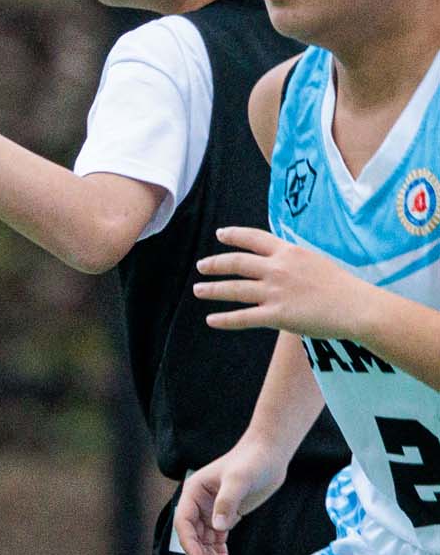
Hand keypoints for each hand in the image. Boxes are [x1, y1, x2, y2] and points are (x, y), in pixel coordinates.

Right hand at [175, 443, 281, 554]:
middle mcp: (198, 503)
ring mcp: (211, 511)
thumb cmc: (252, 460)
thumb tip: (217, 528)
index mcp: (193, 492)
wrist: (270, 453)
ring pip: (205, 541)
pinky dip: (221, 553)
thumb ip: (227, 502)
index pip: (184, 523)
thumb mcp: (239, 480)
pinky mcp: (225, 515)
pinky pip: (218, 539)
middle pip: (193, 536)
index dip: (190, 544)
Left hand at [196, 226, 380, 340]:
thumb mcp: (316, 262)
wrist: (357, 307)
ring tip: (197, 290)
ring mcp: (275, 292)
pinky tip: (211, 320)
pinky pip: (243, 318)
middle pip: (237, 263)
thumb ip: (295, 261)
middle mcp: (278, 269)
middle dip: (215, 264)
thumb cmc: (343, 287)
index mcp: (290, 253)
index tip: (220, 234)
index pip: (255, 238)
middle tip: (201, 266)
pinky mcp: (276, 315)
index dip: (235, 235)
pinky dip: (224, 320)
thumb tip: (280, 261)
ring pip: (234, 290)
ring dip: (212, 289)